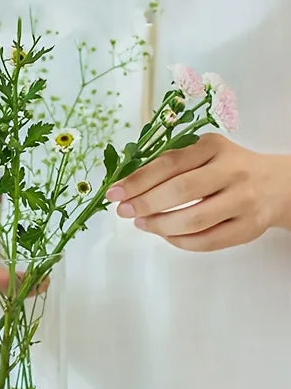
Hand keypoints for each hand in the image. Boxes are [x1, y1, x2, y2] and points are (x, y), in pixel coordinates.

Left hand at [106, 133, 290, 251]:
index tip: (115, 193)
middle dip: (144, 204)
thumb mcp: (202, 154)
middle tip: (125, 211)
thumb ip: (169, 164)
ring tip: (142, 223)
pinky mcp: (248, 228)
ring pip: (193, 221)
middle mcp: (232, 171)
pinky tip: (165, 234)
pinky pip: (206, 242)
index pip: (169, 164)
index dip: (137, 180)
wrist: (276, 185)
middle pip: (180, 191)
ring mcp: (243, 201)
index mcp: (214, 147)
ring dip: (159, 225)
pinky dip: (179, 241)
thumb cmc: (226, 168)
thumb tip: (126, 185)